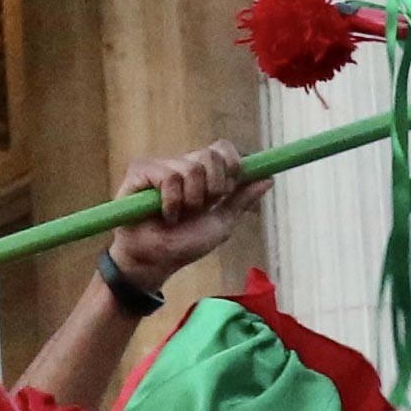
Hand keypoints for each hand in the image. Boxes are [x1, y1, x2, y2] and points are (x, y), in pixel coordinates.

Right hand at [111, 142, 248, 283]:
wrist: (154, 261)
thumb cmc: (184, 245)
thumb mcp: (221, 223)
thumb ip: (242, 199)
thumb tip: (269, 178)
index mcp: (203, 173)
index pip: (223, 148)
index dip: (232, 165)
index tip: (227, 190)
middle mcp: (182, 164)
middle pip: (212, 155)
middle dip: (213, 189)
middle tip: (198, 209)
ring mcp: (161, 166)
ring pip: (192, 169)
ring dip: (190, 201)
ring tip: (176, 216)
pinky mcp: (141, 171)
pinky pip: (169, 176)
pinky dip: (171, 203)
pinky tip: (164, 214)